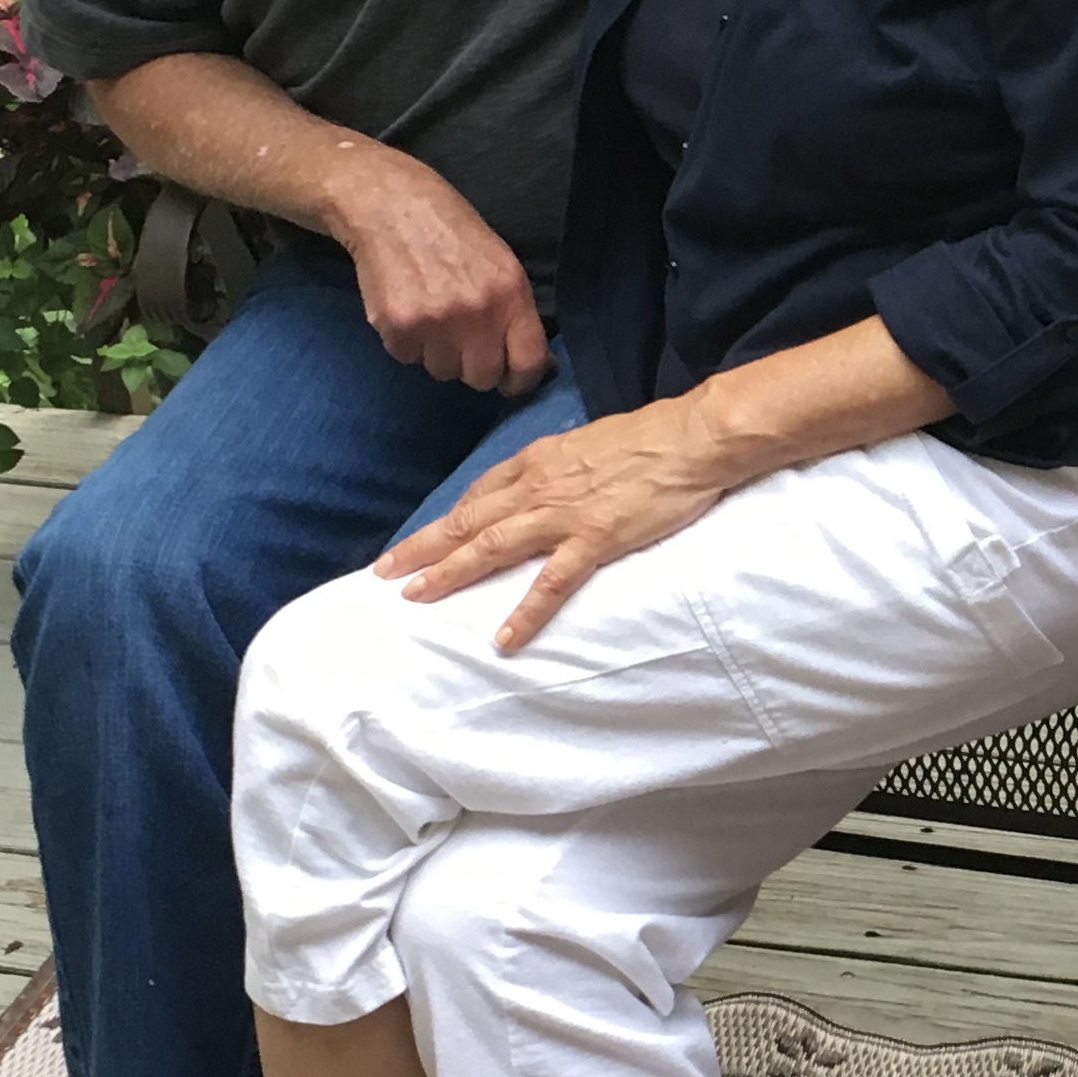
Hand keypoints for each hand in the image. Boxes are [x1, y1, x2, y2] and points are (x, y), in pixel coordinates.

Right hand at [329, 150, 550, 395]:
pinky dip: (408, 342)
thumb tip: (537, 366)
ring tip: (432, 313)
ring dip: (438, 352)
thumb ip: (516, 314)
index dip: (520, 380)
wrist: (390, 204)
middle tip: (462, 337)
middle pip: (482, 378)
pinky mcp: (397, 327)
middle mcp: (477, 312)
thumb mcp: (501, 263)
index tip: (510, 380)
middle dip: (474, 365)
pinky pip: (408, 359)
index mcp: (511, 293)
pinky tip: (408, 307)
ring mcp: (435, 322)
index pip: (528, 363)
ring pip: (443, 371)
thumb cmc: (452, 231)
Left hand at [379, 394, 737, 648]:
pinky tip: (504, 639)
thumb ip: (564, 463)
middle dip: (423, 548)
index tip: (424, 540)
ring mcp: (564, 514)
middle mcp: (540, 486)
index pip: (480, 492)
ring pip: (492, 547)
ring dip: (450, 573)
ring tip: (416, 599)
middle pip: (469, 521)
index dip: (447, 519)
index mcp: (540, 460)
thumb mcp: (591, 441)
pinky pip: (552, 582)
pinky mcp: (595, 539)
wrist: (693, 437)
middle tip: (384, 573)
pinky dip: (525, 612)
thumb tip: (552, 479)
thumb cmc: (652, 437)